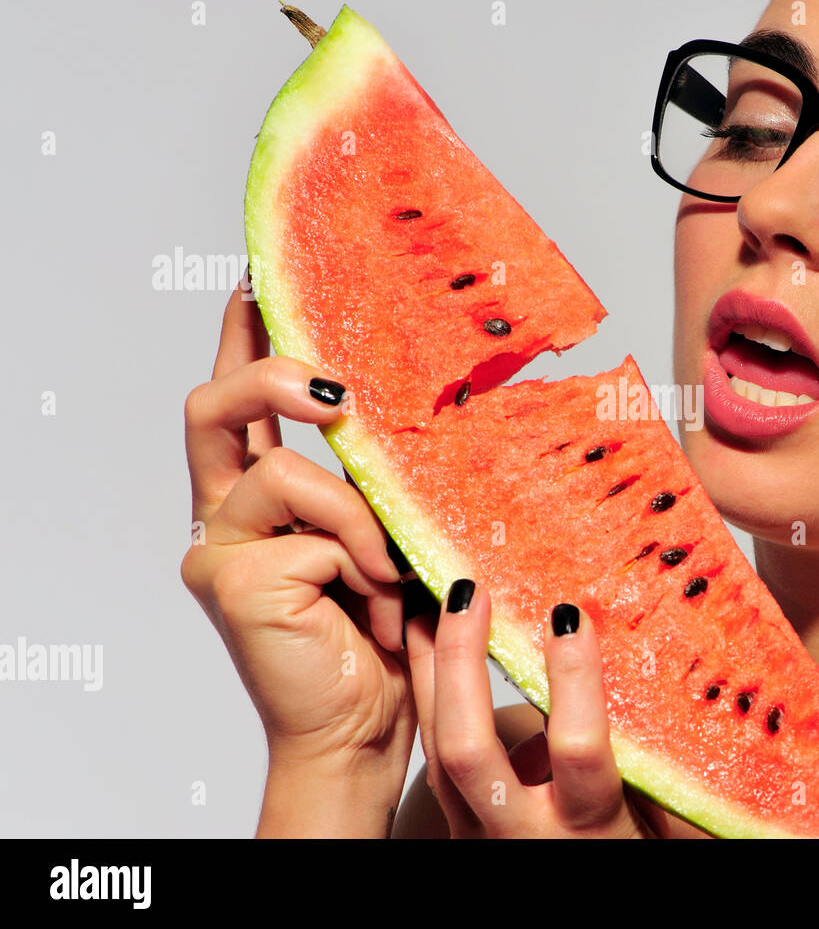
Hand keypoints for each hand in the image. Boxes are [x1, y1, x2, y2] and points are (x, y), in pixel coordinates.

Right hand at [181, 281, 416, 819]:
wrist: (366, 730)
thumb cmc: (385, 635)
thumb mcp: (389, 535)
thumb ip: (378, 479)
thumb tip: (415, 405)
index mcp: (260, 497)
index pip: (243, 400)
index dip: (244, 335)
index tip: (258, 278)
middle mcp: (227, 514)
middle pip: (213, 408)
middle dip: (271, 374)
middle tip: (334, 390)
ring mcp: (222, 548)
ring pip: (285, 472)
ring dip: (358, 516)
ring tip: (388, 575)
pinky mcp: (231, 582)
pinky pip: (311, 530)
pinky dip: (361, 556)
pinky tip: (376, 605)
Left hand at [404, 579, 654, 837]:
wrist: (580, 904)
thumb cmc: (632, 855)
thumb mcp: (662, 821)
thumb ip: (657, 766)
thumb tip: (670, 687)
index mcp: (589, 829)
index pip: (575, 751)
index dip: (573, 681)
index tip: (571, 616)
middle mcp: (525, 834)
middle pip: (470, 749)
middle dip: (462, 664)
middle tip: (470, 595)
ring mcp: (481, 834)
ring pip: (439, 751)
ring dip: (431, 670)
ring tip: (430, 601)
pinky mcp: (461, 830)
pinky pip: (434, 759)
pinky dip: (430, 697)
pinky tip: (428, 651)